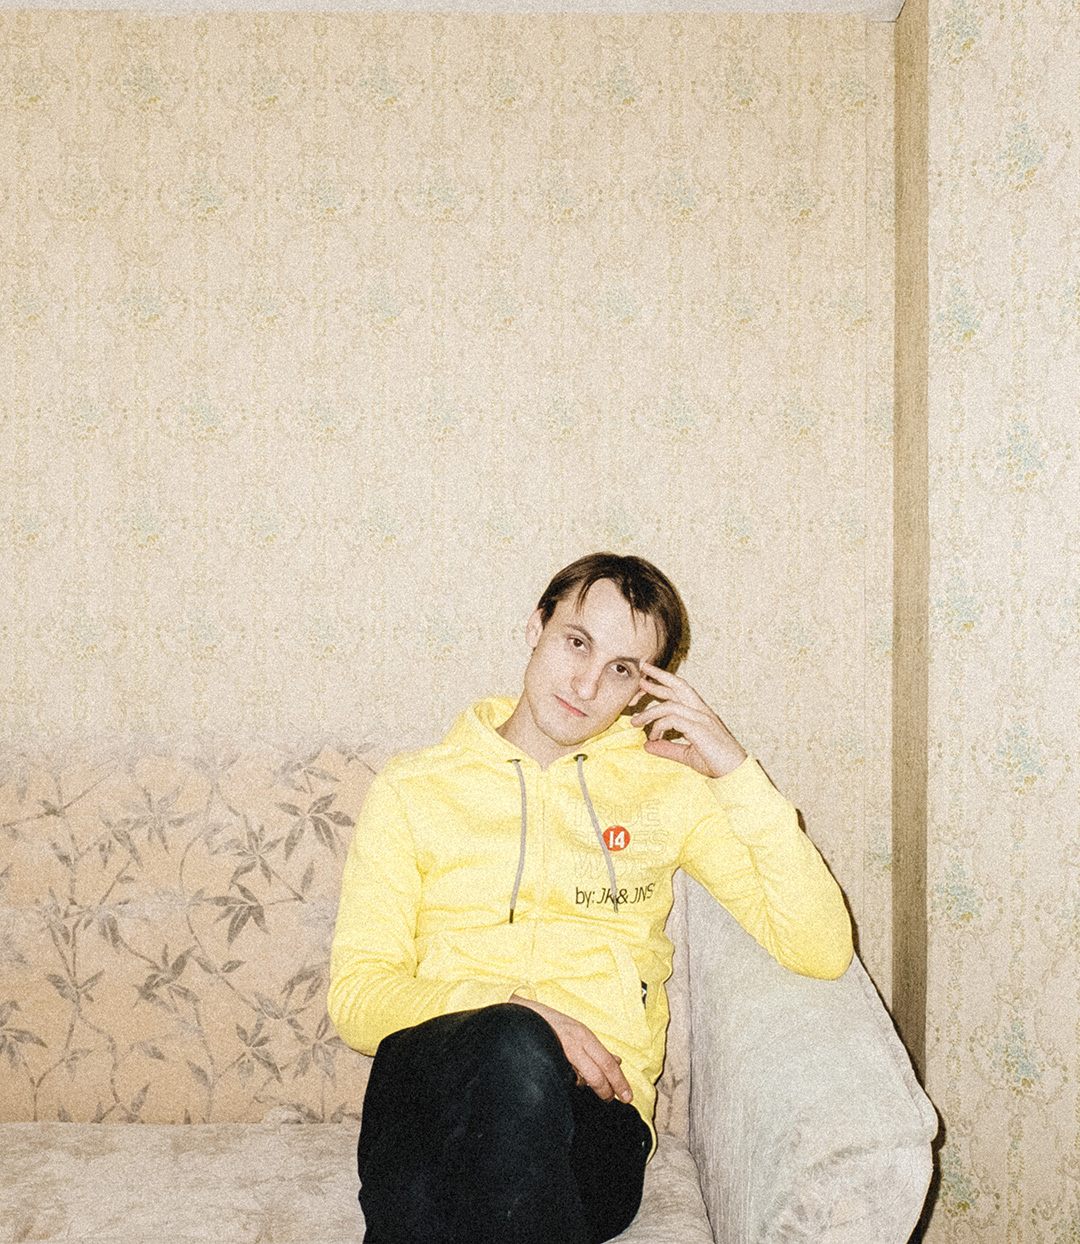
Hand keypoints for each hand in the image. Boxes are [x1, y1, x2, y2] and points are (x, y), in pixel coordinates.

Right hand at [509, 996, 632, 1102]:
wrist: (524, 1015)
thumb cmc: (554, 1024)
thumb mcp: (579, 1033)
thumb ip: (597, 1050)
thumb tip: (618, 1062)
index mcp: (584, 1036)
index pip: (608, 1063)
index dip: (619, 1082)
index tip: (627, 1097)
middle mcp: (575, 1042)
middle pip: (598, 1074)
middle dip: (607, 1091)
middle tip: (611, 1099)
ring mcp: (560, 1050)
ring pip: (581, 1078)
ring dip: (587, 1086)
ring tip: (587, 1086)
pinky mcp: (547, 1057)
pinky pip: (563, 1076)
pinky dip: (569, 1080)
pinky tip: (567, 1077)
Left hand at [630, 663, 747, 778]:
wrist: (734, 772)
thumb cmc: (715, 761)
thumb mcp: (686, 754)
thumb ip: (667, 748)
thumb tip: (648, 745)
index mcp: (700, 713)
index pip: (680, 691)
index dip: (663, 683)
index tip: (645, 681)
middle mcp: (702, 711)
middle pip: (679, 685)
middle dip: (659, 676)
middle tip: (642, 669)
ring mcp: (702, 718)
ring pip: (670, 705)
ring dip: (649, 712)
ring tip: (635, 722)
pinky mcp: (700, 728)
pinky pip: (673, 719)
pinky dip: (659, 726)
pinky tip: (654, 737)